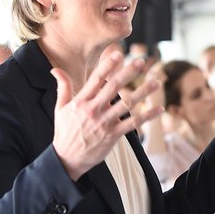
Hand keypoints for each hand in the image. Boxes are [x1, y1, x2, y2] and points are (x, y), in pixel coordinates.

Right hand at [51, 51, 161, 180]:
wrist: (66, 159)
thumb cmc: (64, 132)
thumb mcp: (60, 108)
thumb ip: (63, 87)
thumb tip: (55, 69)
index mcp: (81, 101)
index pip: (96, 79)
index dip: (107, 66)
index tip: (118, 54)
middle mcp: (94, 110)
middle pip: (113, 87)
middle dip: (128, 73)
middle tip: (141, 61)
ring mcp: (104, 123)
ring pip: (127, 103)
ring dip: (143, 92)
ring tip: (156, 81)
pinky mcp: (113, 135)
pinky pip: (133, 123)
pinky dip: (147, 116)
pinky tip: (159, 108)